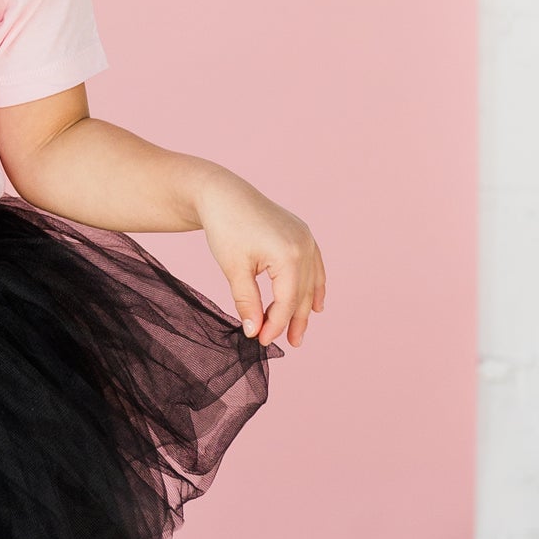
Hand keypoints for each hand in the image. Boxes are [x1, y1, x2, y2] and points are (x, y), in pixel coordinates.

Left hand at [197, 171, 325, 348]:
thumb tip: (254, 331)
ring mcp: (306, 239)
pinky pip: (314, 266)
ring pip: (310, 282)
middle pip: (301, 294)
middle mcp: (304, 247)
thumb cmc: (225, 229)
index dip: (275, 325)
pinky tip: (315, 304)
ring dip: (304, 308)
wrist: (223, 194)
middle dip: (293, 320)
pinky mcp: (302, 234)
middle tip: (289, 344)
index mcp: (288, 256)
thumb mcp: (234, 270)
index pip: (286, 302)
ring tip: (299, 332)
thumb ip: (247, 302)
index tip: (261, 341)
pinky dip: (314, 286)